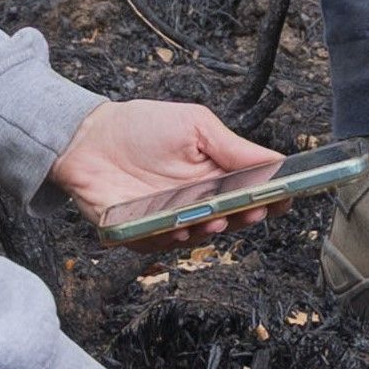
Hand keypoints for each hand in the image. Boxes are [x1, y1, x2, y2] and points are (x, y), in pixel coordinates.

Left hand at [49, 100, 280, 246]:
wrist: (87, 137)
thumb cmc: (140, 127)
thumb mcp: (196, 125)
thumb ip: (233, 147)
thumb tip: (276, 160)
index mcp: (214, 175)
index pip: (251, 193)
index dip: (270, 198)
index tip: (282, 197)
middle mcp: (196, 202)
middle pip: (231, 220)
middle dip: (244, 217)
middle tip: (252, 210)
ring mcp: (170, 219)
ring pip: (198, 236)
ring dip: (209, 231)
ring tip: (215, 220)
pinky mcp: (141, 233)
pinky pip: (161, 243)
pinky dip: (172, 237)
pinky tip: (179, 225)